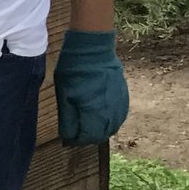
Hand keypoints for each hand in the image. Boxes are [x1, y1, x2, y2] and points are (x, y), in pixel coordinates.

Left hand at [53, 29, 127, 144]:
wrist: (94, 49)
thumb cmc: (74, 70)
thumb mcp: (64, 94)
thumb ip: (68, 118)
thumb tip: (68, 136)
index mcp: (92, 111)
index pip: (87, 136)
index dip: (77, 140)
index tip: (69, 139)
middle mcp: (109, 111)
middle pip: (101, 134)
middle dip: (89, 137)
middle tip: (78, 134)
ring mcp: (119, 103)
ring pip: (113, 127)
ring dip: (101, 131)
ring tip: (88, 127)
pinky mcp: (124, 96)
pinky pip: (120, 116)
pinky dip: (111, 121)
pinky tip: (103, 118)